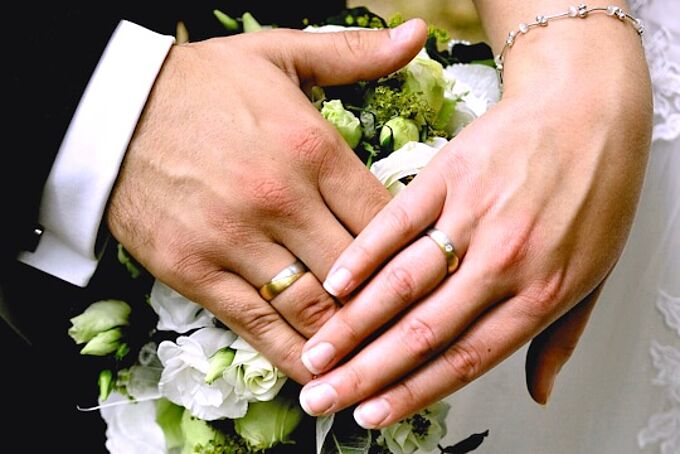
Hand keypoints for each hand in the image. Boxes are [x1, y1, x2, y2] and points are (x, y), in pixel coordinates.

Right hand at [106, 20, 427, 382]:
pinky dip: (295, 355)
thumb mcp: (281, 53)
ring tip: (380, 360)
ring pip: (314, 309)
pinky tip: (322, 372)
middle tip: (417, 325)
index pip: (386, 217)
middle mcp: (281, 199)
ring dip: (351, 339)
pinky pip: (258, 327)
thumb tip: (420, 34)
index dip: (415, 251)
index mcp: (312, 147)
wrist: (111, 107)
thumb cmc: (203, 84)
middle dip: (392, 304)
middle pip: (358, 272)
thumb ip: (356, 53)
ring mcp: (236, 240)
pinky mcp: (196, 272)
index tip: (429, 271)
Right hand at [297, 15, 651, 424]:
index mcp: (541, 294)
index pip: (464, 359)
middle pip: (422, 331)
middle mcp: (504, 262)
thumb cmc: (595, 191)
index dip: (411, 393)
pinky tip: (333, 283)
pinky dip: (362, 255)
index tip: (370, 414)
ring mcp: (472, 217)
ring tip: (316, 352)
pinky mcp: (449, 176)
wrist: (588, 106)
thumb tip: (539, 393)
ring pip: (402, 283)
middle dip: (365, 372)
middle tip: (322, 396)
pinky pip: (397, 222)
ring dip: (352, 323)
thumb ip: (561, 338)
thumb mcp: (595, 274)